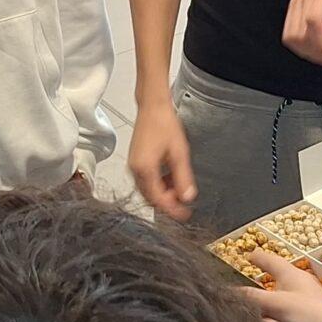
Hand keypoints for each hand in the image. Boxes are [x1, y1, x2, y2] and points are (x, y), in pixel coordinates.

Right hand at [127, 96, 196, 220]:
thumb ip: (183, 178)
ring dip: (164, 193)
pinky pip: (146, 181)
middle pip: (151, 198)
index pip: (158, 200)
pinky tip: (170, 178)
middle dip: (168, 203)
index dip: (172, 209)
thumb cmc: (164, 124)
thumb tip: (187, 197)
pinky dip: (159, 184)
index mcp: (145, 169)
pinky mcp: (135, 162)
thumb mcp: (179, 153)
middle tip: (184, 202)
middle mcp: (135, 170)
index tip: (184, 214)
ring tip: (180, 187)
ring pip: (148, 190)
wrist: (152, 107)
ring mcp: (133, 166)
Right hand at [251, 252, 321, 321]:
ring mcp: (295, 320)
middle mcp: (293, 298)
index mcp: (293, 279)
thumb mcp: (280, 303)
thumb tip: (230, 293)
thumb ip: (252, 298)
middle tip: (260, 317)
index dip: (258, 258)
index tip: (247, 255)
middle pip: (262, 300)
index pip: (271, 262)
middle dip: (257, 312)